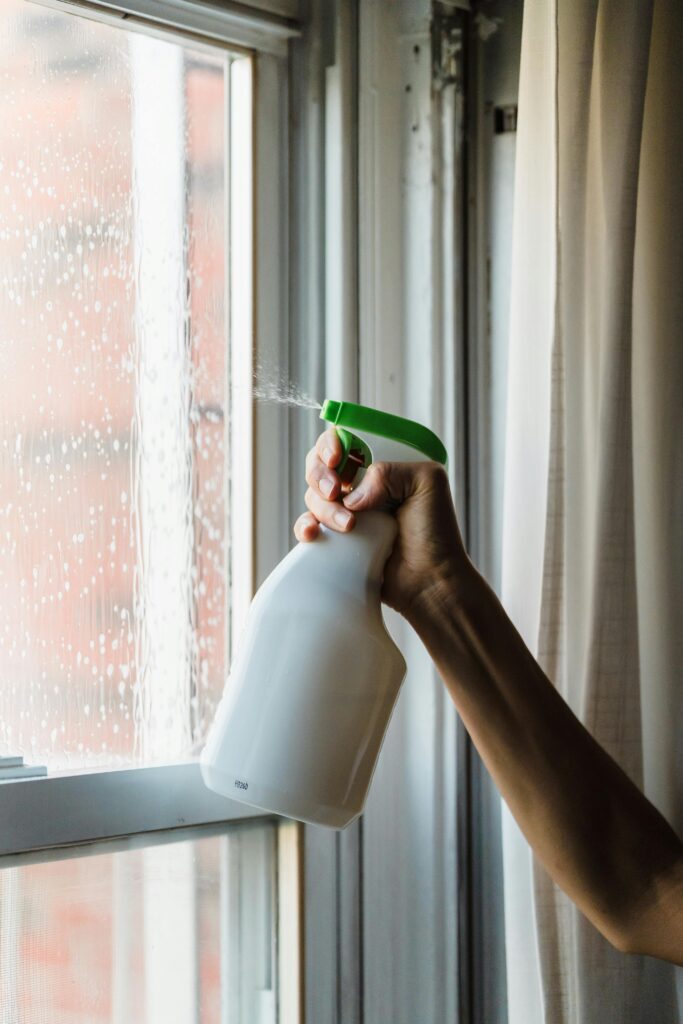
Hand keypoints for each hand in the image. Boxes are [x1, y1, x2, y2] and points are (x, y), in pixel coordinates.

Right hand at [293, 428, 472, 619]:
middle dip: (320, 474)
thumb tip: (352, 495)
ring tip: (350, 526)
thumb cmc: (436, 532)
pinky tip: (313, 533)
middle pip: (320, 466)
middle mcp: (360, 487)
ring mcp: (345, 514)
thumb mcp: (427, 481)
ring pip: (313, 496)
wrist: (429, 580)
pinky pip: (307, 525)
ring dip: (324, 507)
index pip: (345, 442)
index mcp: (381, 467)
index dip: (332, 445)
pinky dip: (304, 526)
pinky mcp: (335, 541)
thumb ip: (389, 470)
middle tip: (336, 491)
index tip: (337, 459)